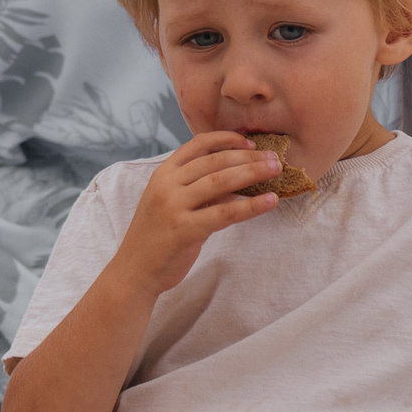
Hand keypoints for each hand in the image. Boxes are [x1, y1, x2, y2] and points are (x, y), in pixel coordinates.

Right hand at [111, 131, 286, 296]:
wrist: (134, 271)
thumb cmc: (157, 236)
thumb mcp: (172, 203)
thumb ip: (200, 188)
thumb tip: (237, 177)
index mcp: (163, 173)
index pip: (198, 144)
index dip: (227, 140)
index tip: (251, 143)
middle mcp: (167, 184)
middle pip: (215, 161)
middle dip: (248, 157)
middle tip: (274, 158)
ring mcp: (174, 206)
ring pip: (221, 182)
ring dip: (253, 173)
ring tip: (276, 171)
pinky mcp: (185, 229)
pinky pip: (225, 213)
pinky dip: (251, 206)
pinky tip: (270, 201)